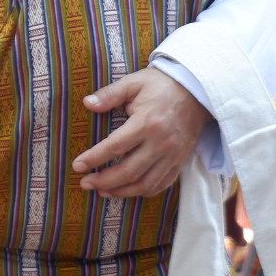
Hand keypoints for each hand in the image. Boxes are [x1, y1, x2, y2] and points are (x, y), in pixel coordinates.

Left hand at [74, 67, 210, 197]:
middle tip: (85, 183)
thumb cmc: (161, 86)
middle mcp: (161, 143)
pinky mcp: (180, 162)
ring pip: (145, 184)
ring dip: (121, 191)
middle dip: (104, 181)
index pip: (115, 147)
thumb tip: (87, 103)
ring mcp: (173, 155)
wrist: (197, 92)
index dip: (94, 158)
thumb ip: (110, 94)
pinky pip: (161, 184)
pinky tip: (127, 190)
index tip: (77, 166)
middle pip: (129, 171)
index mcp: (147, 122)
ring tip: (102, 192)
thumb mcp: (134, 83)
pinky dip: (143, 191)